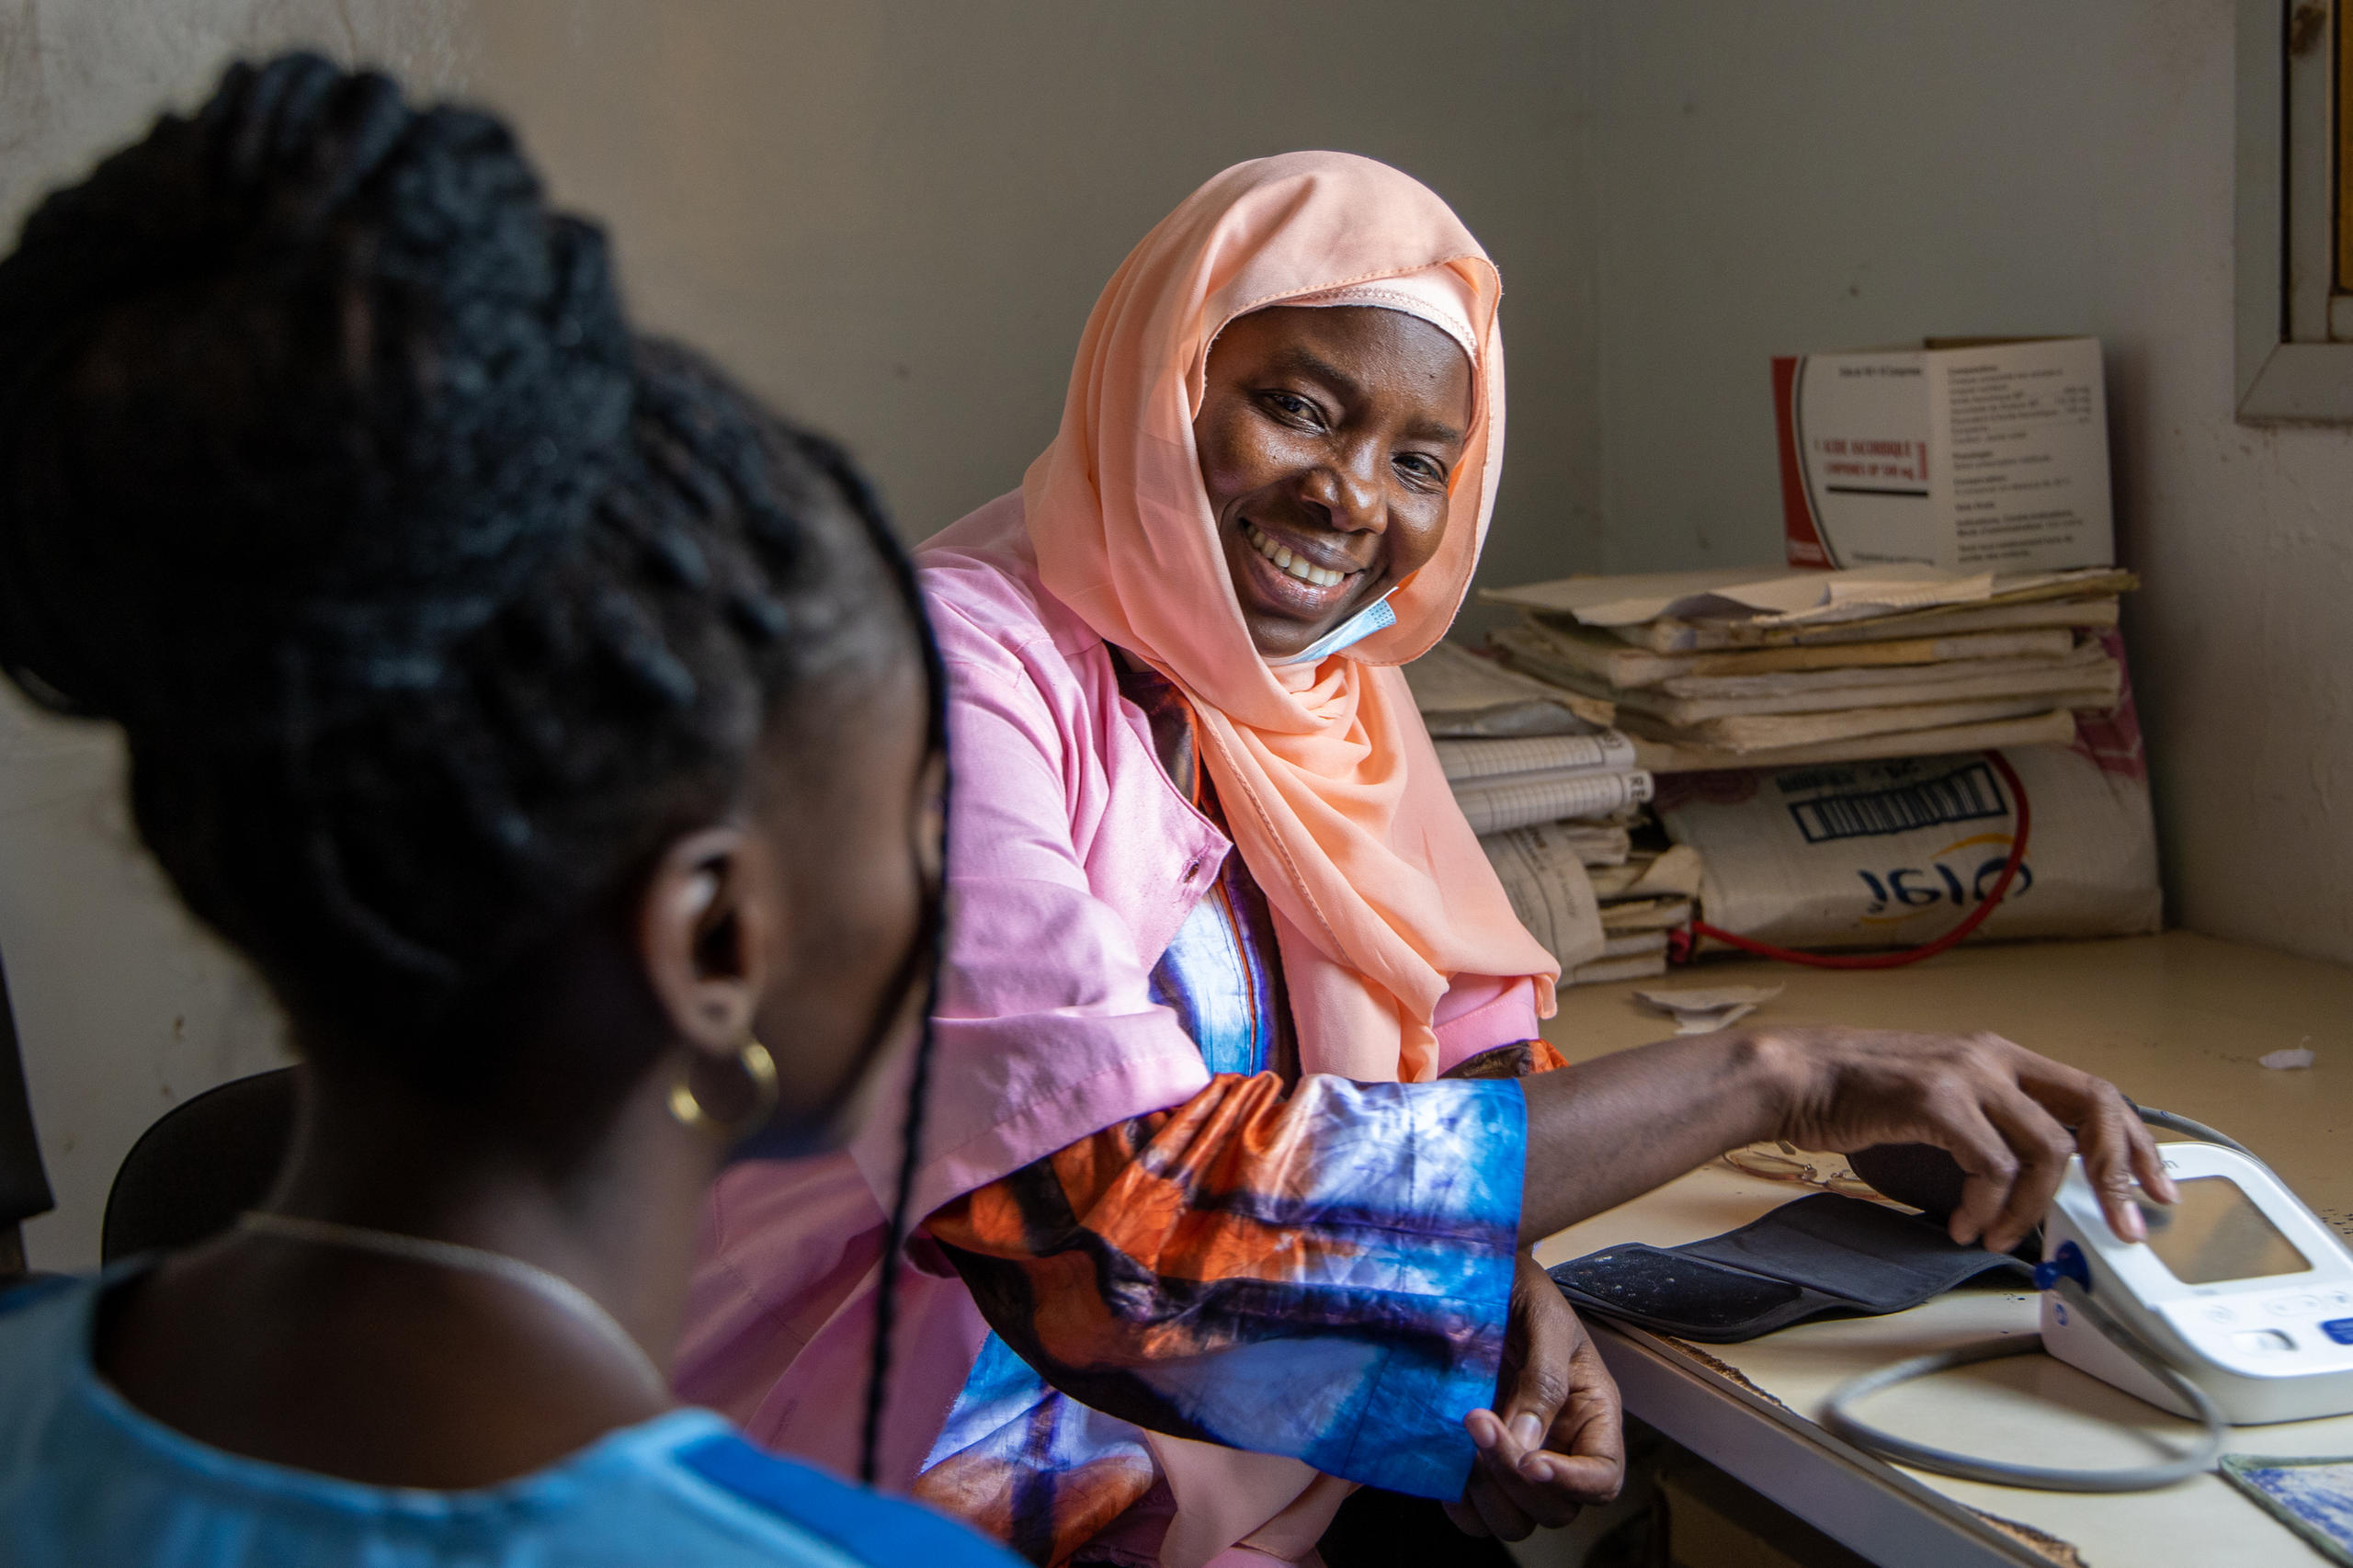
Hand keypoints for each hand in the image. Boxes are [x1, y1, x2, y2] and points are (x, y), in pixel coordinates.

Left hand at [1446, 1252, 1624, 1540]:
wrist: (1474, 1276)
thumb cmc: (1522, 1292)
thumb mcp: (1546, 1321)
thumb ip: (1545, 1380)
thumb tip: (1529, 1441)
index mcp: (1592, 1415)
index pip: (1602, 1478)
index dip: (1572, 1483)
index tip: (1531, 1462)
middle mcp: (1560, 1447)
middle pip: (1557, 1509)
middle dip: (1516, 1477)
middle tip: (1479, 1421)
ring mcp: (1519, 1460)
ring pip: (1517, 1521)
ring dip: (1489, 1495)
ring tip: (1465, 1442)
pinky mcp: (1478, 1465)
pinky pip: (1476, 1514)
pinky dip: (1461, 1505)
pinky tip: (1446, 1465)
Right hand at [1767, 1027, 2175, 1252]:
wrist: (1797, 1076)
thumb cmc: (1858, 1094)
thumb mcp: (1942, 1098)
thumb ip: (1989, 1124)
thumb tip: (2036, 1184)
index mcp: (1999, 1055)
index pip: (2095, 1092)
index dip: (2134, 1144)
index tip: (2152, 1190)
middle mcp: (1992, 1057)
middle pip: (2094, 1108)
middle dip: (2119, 1174)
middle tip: (2123, 1225)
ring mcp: (1967, 1076)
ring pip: (2047, 1150)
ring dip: (2033, 1208)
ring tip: (2001, 1234)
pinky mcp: (1938, 1101)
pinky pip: (1993, 1167)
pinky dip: (1987, 1205)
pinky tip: (1962, 1222)